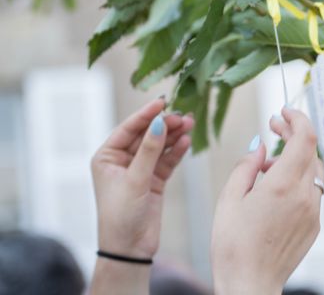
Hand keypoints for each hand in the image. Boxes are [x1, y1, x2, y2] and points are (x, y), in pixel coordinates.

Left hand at [90, 98, 192, 294]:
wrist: (130, 249)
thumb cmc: (121, 215)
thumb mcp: (134, 180)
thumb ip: (149, 151)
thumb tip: (159, 122)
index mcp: (106, 157)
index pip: (128, 129)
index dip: (146, 115)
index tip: (163, 102)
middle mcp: (122, 160)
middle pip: (147, 135)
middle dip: (165, 125)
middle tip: (183, 116)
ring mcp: (140, 169)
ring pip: (159, 145)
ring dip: (173, 135)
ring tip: (189, 124)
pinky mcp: (155, 179)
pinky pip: (167, 160)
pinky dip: (176, 151)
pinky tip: (186, 142)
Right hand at [211, 107, 323, 294]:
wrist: (250, 286)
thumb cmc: (233, 246)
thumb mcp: (229, 199)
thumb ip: (247, 166)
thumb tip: (261, 147)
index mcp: (282, 186)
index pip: (305, 138)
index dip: (297, 118)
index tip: (283, 112)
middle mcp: (304, 196)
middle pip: (311, 150)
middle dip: (294, 133)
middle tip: (274, 127)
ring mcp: (313, 211)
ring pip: (313, 170)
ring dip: (296, 157)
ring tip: (268, 164)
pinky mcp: (314, 225)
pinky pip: (312, 191)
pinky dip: (298, 179)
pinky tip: (276, 188)